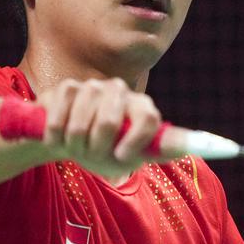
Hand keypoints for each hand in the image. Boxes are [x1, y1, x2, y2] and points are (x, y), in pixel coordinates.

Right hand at [35, 78, 164, 178]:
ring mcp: (93, 86)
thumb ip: (158, 150)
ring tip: (76, 146)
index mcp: (141, 107)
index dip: (135, 141)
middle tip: (92, 155)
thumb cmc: (105, 151)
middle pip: (109, 123)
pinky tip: (57, 138)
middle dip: (96, 149)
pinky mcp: (67, 88)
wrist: (67, 141)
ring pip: (81, 125)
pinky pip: (59, 119)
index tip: (120, 157)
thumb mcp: (131, 157)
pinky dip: (56, 137)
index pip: (148, 118)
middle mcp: (120, 91)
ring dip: (75, 146)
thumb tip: (187, 146)